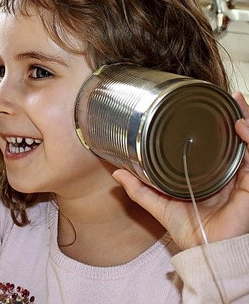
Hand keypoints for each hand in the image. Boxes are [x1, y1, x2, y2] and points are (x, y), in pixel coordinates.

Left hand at [114, 91, 248, 249]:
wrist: (207, 256)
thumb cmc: (191, 234)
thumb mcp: (160, 206)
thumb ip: (140, 189)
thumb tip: (116, 171)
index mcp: (213, 175)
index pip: (221, 143)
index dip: (220, 123)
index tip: (211, 103)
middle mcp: (230, 174)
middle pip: (239, 139)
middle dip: (239, 115)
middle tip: (230, 96)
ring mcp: (243, 180)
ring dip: (247, 120)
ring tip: (237, 102)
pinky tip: (242, 126)